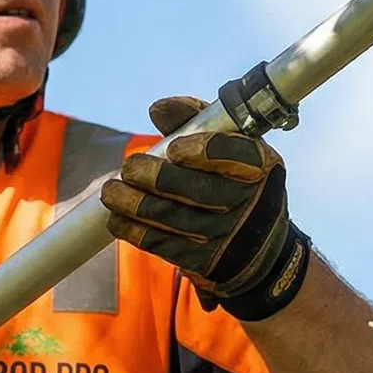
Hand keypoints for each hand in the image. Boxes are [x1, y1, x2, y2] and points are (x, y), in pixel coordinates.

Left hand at [101, 96, 311, 320]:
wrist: (260, 252)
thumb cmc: (235, 183)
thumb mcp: (231, 150)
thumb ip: (195, 122)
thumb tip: (158, 109)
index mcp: (261, 165)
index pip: (235, 154)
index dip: (203, 151)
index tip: (173, 148)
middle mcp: (251, 202)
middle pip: (200, 190)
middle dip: (157, 178)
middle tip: (129, 167)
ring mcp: (229, 237)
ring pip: (174, 218)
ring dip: (135, 204)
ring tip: (111, 191)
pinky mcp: (206, 262)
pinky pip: (164, 245)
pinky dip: (134, 230)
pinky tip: (117, 217)